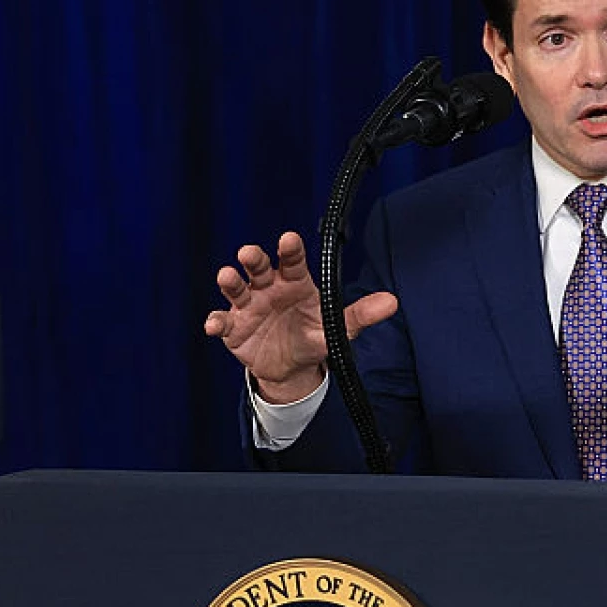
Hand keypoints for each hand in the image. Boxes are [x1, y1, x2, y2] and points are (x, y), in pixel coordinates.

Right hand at [203, 233, 398, 402]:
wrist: (291, 367)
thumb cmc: (314, 336)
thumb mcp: (337, 329)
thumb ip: (360, 314)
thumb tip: (392, 302)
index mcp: (295, 282)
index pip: (292, 261)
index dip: (289, 249)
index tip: (288, 239)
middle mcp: (269, 288)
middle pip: (259, 267)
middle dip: (254, 259)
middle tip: (249, 252)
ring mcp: (249, 306)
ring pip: (237, 289)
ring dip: (231, 282)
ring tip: (227, 277)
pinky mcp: (234, 327)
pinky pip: (222, 321)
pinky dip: (216, 322)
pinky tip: (213, 325)